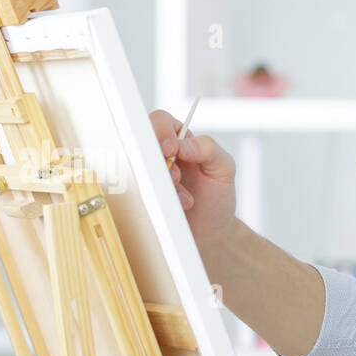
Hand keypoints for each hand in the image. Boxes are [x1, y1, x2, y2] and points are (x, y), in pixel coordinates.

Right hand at [149, 108, 237, 260]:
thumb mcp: (224, 169)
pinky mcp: (138, 198)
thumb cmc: (216, 198)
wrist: (210, 234)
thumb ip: (210, 150)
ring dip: (159, 185)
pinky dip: (152, 202)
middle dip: (158, 161)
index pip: (160, 120)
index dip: (161, 131)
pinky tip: (173, 211)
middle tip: (175, 178)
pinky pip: (131, 193)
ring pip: (135, 169)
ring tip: (185, 201)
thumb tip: (184, 144)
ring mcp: (144, 177)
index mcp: (177, 139)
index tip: (171, 150)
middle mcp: (156, 155)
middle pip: (139, 143)